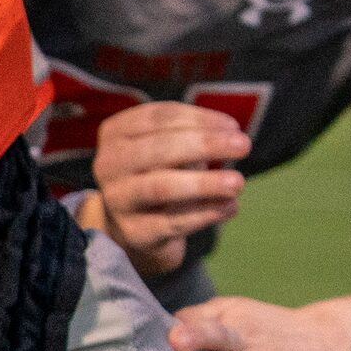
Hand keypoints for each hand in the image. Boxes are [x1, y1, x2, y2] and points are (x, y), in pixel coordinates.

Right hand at [88, 101, 248, 276]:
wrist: (136, 225)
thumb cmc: (159, 173)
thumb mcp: (169, 147)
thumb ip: (193, 135)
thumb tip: (231, 135)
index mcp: (115, 133)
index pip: (156, 118)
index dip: (197, 119)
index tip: (233, 126)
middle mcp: (108, 164)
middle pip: (157, 149)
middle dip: (204, 145)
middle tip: (243, 145)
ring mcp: (118, 200)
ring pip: (161, 187)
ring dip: (204, 183)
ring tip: (238, 182)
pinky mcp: (135, 232)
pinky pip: (172, 222)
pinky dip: (205, 214)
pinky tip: (230, 207)